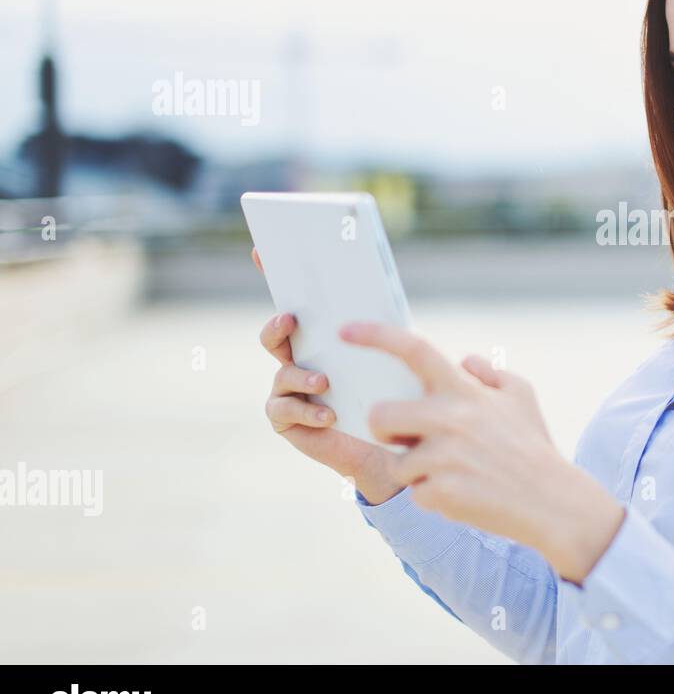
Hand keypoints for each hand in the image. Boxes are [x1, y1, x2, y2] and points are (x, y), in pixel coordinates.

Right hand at [253, 248, 402, 503]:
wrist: (389, 444)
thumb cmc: (392, 390)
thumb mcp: (392, 354)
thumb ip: (383, 328)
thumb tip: (385, 293)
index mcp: (320, 335)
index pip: (293, 299)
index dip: (273, 273)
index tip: (261, 249)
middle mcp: (297, 356)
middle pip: (274, 333)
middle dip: (277, 324)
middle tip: (291, 319)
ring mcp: (287, 388)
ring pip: (282, 372)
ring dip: (301, 374)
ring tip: (324, 380)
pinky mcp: (287, 419)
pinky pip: (283, 410)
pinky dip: (307, 410)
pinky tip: (330, 414)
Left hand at [339, 321, 625, 582]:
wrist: (554, 503)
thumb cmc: (534, 448)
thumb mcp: (522, 397)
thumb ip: (490, 373)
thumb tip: (464, 360)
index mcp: (465, 392)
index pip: (415, 349)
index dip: (377, 335)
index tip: (345, 330)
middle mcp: (451, 419)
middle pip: (380, 415)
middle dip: (386, 430)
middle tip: (409, 440)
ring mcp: (444, 457)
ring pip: (396, 462)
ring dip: (415, 472)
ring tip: (452, 474)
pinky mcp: (440, 493)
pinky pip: (415, 494)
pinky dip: (434, 498)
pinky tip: (464, 496)